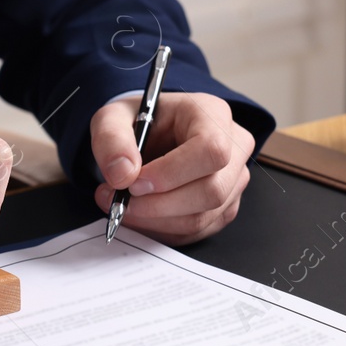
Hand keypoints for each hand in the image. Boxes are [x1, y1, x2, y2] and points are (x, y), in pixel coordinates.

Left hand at [89, 92, 252, 243]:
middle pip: (211, 191)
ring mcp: (234, 181)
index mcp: (213, 114)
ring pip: (203, 217)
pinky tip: (141, 215)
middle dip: (158, 205)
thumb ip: (111, 140)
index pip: (210, 150)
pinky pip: (197, 231)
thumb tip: (123, 174)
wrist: (149, 137)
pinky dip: (162, 230)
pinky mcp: (225, 208)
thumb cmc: (139, 123)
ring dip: (155, 220)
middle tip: (121, 200)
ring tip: (124, 205)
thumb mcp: (112, 118)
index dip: (171, 174)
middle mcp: (234, 148)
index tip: (135, 183)